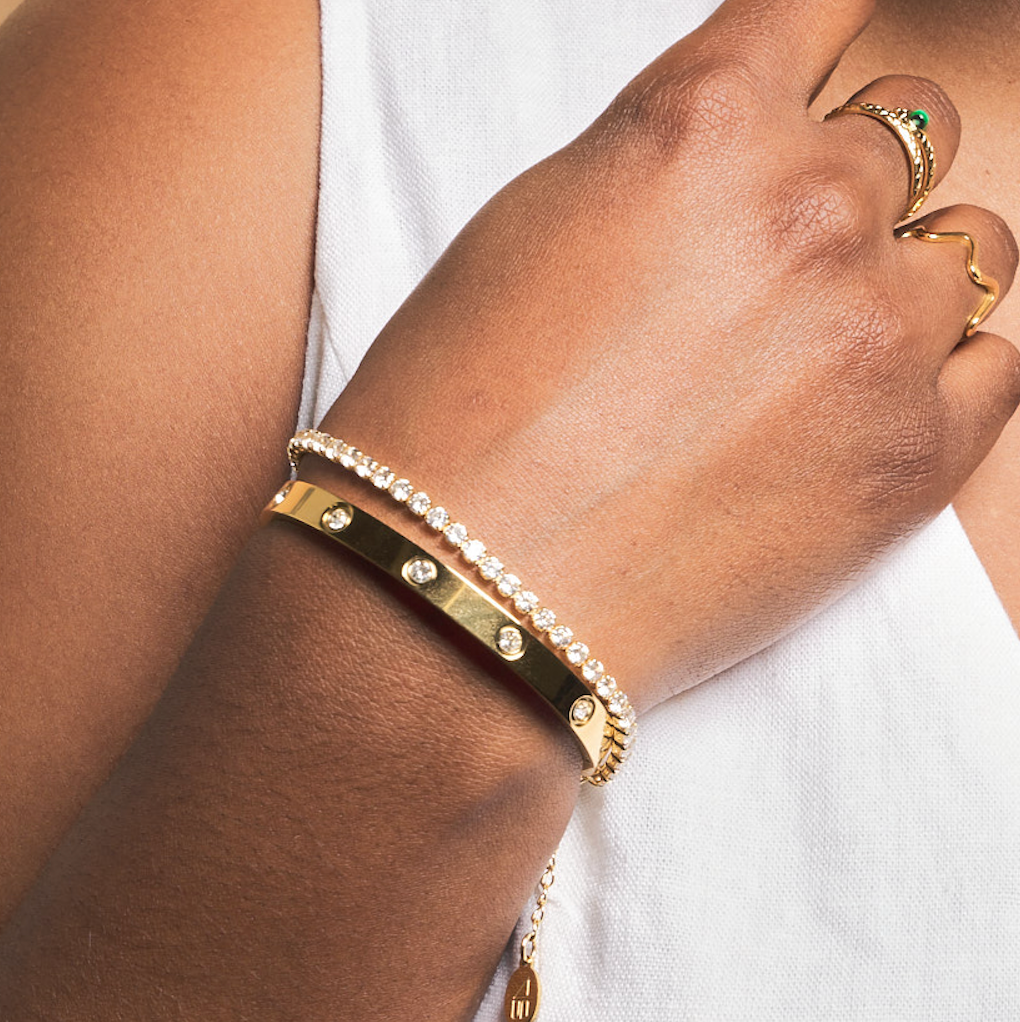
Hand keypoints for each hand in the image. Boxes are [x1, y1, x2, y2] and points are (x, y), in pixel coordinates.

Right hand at [310, 0, 1019, 708]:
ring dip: (902, 278)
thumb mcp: (536, 230)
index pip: (825, 6)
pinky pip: (996, 363)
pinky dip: (944, 368)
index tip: (832, 68)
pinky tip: (865, 400)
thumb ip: (665, 166)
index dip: (830, 37)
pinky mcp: (916, 457)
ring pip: (967, 251)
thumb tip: (733, 162)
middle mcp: (812, 206)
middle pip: (908, 133)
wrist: (470, 586)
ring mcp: (879, 334)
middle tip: (779, 259)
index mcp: (704, 123)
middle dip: (849, 181)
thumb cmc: (460, 416)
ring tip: (814, 350)